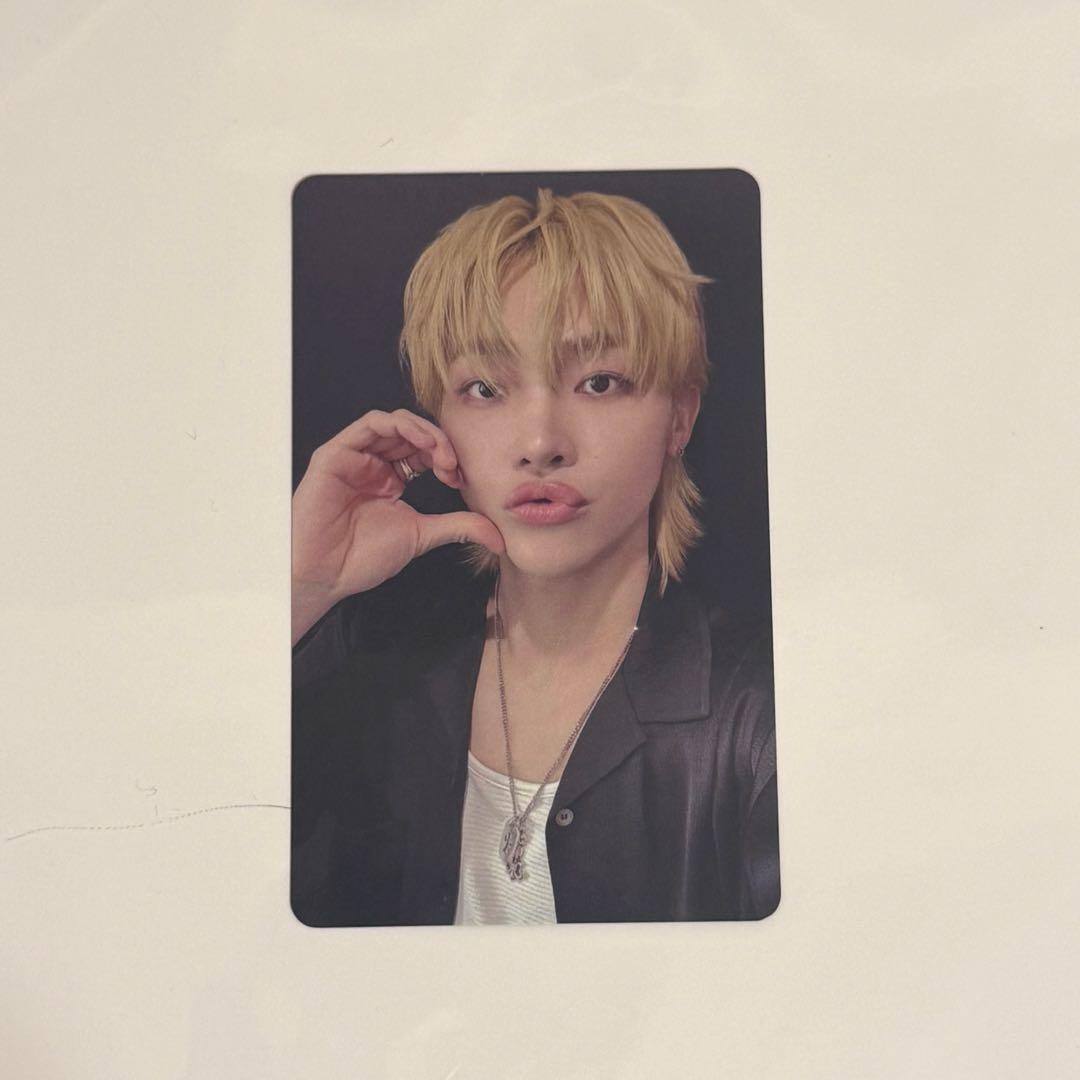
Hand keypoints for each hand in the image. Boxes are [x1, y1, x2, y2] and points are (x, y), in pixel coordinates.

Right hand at [291, 409, 503, 643]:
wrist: (326, 573)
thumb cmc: (362, 557)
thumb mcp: (421, 536)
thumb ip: (458, 527)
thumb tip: (498, 536)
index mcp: (390, 479)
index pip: (424, 452)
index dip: (446, 457)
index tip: (461, 479)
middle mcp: (373, 464)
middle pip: (412, 434)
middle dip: (440, 444)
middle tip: (454, 466)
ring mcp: (354, 456)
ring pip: (394, 423)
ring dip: (424, 431)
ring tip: (441, 453)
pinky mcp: (336, 453)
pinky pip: (370, 424)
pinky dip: (398, 426)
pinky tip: (419, 441)